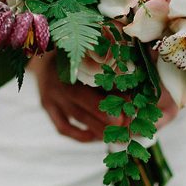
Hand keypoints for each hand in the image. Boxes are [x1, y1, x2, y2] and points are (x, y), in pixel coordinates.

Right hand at [31, 52, 180, 141]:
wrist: (42, 54)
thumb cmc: (76, 51)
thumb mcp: (89, 49)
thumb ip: (111, 56)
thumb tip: (142, 66)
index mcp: (71, 62)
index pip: (93, 81)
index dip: (114, 93)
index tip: (132, 102)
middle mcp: (59, 79)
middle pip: (83, 102)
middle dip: (106, 116)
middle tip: (126, 124)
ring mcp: (51, 95)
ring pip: (76, 117)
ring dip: (98, 128)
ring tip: (118, 135)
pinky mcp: (46, 106)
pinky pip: (63, 127)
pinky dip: (80, 134)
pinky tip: (95, 137)